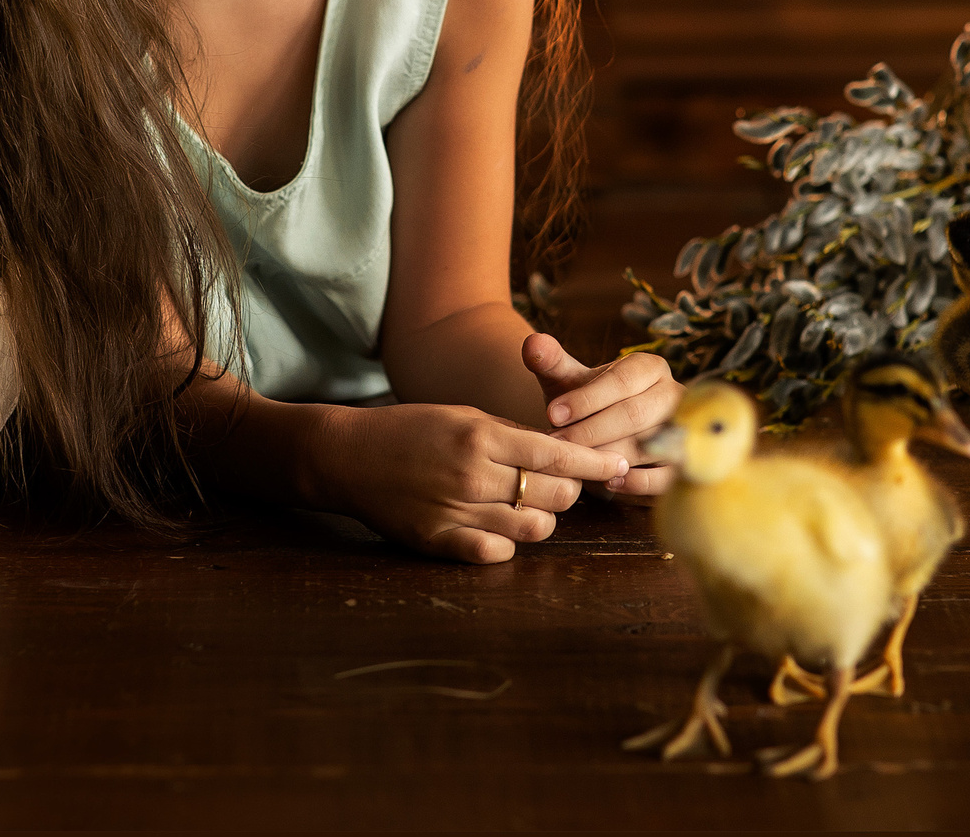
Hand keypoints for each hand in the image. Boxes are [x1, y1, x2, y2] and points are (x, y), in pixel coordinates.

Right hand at [302, 402, 628, 564]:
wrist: (348, 457)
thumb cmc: (409, 428)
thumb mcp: (462, 414)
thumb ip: (509, 434)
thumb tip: (559, 450)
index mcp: (480, 436)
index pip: (557, 452)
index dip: (595, 461)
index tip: (620, 463)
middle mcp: (473, 475)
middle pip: (554, 494)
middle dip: (569, 489)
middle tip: (562, 482)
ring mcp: (456, 512)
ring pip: (533, 529)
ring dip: (542, 518)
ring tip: (530, 505)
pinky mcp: (439, 542)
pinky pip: (496, 554)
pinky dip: (508, 544)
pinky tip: (501, 527)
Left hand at [523, 333, 682, 498]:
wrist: (604, 434)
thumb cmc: (586, 405)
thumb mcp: (567, 382)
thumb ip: (550, 361)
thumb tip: (532, 343)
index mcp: (649, 367)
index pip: (621, 380)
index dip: (585, 399)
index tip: (551, 415)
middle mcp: (674, 395)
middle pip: (636, 413)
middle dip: (592, 431)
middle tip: (558, 445)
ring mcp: (685, 430)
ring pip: (650, 445)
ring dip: (609, 457)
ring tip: (576, 464)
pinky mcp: (685, 464)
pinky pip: (666, 475)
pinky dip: (637, 481)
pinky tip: (607, 481)